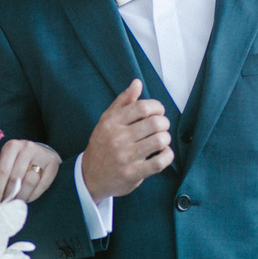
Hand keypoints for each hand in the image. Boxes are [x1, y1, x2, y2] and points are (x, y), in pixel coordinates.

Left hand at [0, 140, 60, 202]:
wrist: (41, 151)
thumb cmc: (20, 158)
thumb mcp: (8, 160)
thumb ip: (1, 173)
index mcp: (12, 146)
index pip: (2, 171)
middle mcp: (27, 147)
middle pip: (15, 178)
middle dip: (9, 195)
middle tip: (5, 205)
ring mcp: (41, 154)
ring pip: (29, 182)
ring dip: (21, 197)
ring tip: (15, 203)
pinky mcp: (52, 162)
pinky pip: (42, 184)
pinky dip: (34, 195)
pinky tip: (28, 198)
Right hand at [81, 79, 172, 201]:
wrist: (90, 176)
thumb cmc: (102, 145)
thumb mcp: (106, 121)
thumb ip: (123, 102)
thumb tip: (137, 83)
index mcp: (111, 122)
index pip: (142, 107)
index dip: (157, 107)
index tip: (158, 112)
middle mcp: (117, 138)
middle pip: (155, 123)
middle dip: (164, 123)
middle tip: (161, 127)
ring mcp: (126, 157)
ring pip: (160, 141)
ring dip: (165, 139)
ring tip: (160, 140)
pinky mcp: (133, 173)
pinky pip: (160, 162)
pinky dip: (167, 155)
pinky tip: (162, 153)